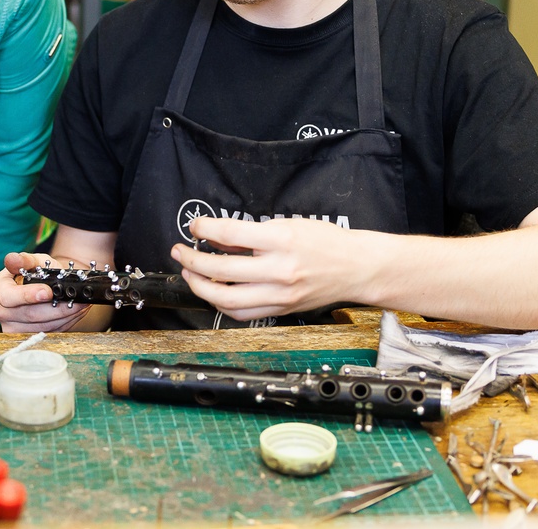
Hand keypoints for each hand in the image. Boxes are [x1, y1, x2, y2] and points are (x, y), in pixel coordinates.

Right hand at [0, 252, 92, 332]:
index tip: (48, 292)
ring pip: (42, 326)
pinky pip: (48, 333)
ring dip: (64, 316)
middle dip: (55, 308)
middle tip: (74, 299)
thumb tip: (12, 260)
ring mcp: (12, 327)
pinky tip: (75, 311)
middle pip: (29, 315)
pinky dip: (65, 322)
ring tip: (80, 304)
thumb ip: (24, 260)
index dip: (28, 296)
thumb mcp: (33, 261)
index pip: (9, 297)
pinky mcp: (26, 336)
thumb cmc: (35, 271)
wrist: (42, 286)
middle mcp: (1, 310)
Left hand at [171, 217, 373, 321]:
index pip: (231, 233)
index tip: (195, 226)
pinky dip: (222, 304)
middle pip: (221, 270)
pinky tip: (213, 292)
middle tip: (181, 252)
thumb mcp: (288, 225)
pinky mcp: (281, 310)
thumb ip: (252, 233)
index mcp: (283, 240)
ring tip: (190, 274)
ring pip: (226, 298)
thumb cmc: (326, 243)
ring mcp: (280, 294)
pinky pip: (242, 313)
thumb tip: (217, 236)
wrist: (356, 268)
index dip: (205, 228)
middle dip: (193, 260)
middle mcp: (280, 270)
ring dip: (200, 286)